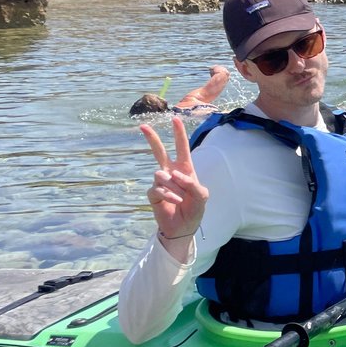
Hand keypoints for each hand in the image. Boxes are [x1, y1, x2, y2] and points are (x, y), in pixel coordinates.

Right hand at [141, 115, 207, 253]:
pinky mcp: (153, 194)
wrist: (183, 227)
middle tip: (143, 126)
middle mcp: (170, 172)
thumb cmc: (194, 209)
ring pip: (161, 174)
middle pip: (159, 152)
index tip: (175, 118)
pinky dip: (168, 195)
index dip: (179, 134)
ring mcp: (160, 183)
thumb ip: (193, 184)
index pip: (181, 148)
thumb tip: (174, 174)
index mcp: (185, 169)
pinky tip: (175, 201)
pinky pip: (158, 189)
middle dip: (152, 139)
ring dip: (173, 186)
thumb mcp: (202, 196)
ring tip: (181, 198)